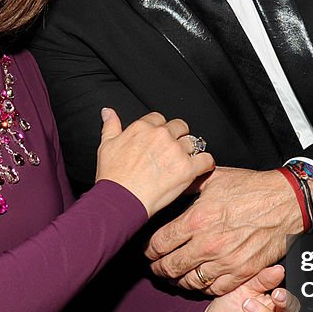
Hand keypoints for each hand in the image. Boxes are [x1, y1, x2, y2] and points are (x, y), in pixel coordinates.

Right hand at [95, 108, 213, 216]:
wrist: (120, 200)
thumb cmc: (113, 177)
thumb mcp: (106, 146)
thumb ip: (110, 126)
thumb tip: (108, 112)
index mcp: (143, 128)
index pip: (159, 118)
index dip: (160, 129)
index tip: (159, 139)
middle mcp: (162, 135)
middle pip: (180, 127)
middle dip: (178, 137)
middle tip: (172, 152)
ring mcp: (176, 151)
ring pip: (193, 142)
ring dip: (190, 151)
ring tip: (183, 162)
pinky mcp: (187, 168)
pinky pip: (206, 159)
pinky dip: (206, 163)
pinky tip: (201, 168)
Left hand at [145, 167, 304, 295]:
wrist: (286, 202)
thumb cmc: (251, 188)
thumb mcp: (213, 178)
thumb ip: (187, 185)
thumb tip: (167, 187)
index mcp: (197, 220)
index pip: (159, 244)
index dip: (148, 250)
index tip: (147, 250)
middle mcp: (208, 244)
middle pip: (170, 268)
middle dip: (158, 268)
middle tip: (155, 266)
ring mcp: (226, 261)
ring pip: (189, 282)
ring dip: (178, 280)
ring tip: (174, 275)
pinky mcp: (242, 272)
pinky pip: (214, 289)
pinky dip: (203, 287)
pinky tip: (199, 279)